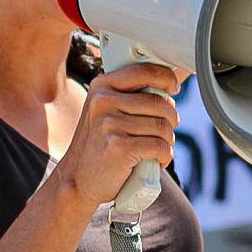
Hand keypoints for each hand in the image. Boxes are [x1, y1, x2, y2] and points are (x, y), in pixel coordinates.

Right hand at [54, 63, 179, 207]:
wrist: (77, 180)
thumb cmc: (99, 145)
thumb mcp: (105, 111)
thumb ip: (128, 96)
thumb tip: (167, 89)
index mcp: (101, 87)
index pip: (143, 71)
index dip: (166, 78)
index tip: (173, 89)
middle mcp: (103, 101)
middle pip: (160, 103)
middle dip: (171, 119)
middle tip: (164, 132)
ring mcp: (110, 124)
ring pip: (163, 126)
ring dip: (167, 141)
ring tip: (156, 149)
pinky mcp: (120, 147)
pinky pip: (160, 146)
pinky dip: (164, 156)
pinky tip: (155, 161)